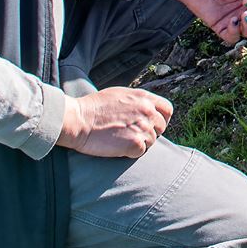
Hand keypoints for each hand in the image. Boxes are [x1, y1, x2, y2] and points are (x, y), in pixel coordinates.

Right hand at [59, 86, 173, 157]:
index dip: (162, 119)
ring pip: (151, 142)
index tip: (153, 125)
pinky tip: (117, 146)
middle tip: (131, 135)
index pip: (167, 109)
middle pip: (161, 128)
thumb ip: (137, 101)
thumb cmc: (93, 108)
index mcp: (144, 97)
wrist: (79, 119)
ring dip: (138, 143)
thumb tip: (147, 109)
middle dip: (150, 133)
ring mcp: (143, 127)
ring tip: (119, 139)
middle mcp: (148, 111)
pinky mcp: (136, 143)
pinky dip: (130, 152)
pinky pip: (140, 152)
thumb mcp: (120, 95)